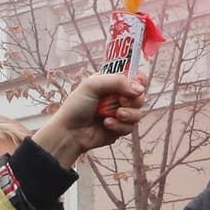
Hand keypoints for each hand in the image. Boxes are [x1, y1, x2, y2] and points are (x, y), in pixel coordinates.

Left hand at [32, 71, 146, 167]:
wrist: (70, 132)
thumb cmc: (76, 106)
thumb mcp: (93, 85)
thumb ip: (117, 81)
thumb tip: (140, 89)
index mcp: (111, 82)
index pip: (134, 77)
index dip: (139, 80)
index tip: (138, 83)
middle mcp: (118, 97)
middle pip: (140, 96)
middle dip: (133, 100)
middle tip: (121, 101)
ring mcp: (120, 113)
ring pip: (138, 113)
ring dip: (128, 114)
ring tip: (115, 115)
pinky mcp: (120, 128)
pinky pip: (130, 127)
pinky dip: (119, 126)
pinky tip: (106, 125)